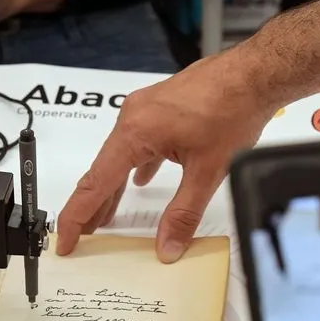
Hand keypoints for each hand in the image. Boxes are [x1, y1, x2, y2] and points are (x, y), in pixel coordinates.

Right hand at [57, 49, 278, 262]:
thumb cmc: (232, 110)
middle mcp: (131, 119)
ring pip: (120, 157)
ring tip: (106, 218)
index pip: (95, 184)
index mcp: (134, 134)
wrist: (255, 72)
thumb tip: (167, 247)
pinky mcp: (160, 108)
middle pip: (102, 172)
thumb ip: (183, 213)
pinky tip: (139, 181)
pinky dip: (135, 167)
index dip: (77, 216)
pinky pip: (138, 144)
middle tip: (80, 237)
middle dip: (92, 207)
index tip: (64, 240)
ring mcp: (145, 110)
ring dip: (113, 188)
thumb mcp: (207, 172)